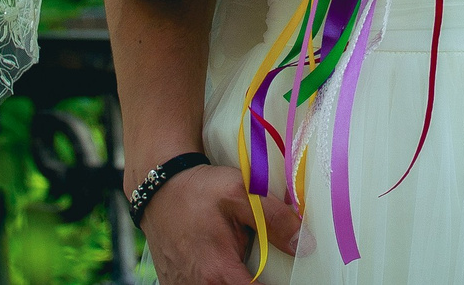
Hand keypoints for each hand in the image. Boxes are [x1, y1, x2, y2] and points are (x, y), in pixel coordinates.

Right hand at [138, 163, 301, 284]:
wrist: (159, 189)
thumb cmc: (199, 190)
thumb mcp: (241, 193)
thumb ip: (274, 219)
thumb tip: (304, 245)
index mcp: (219, 272)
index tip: (284, 278)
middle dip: (255, 282)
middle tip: (264, 268)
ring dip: (235, 281)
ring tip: (243, 264)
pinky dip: (217, 280)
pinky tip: (224, 267)